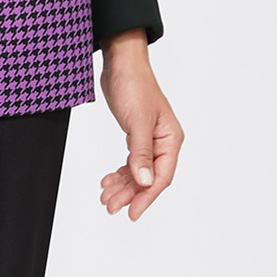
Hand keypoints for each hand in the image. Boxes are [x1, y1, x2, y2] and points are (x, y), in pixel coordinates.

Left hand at [96, 29, 183, 219]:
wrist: (121, 64)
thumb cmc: (134, 85)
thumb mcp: (138, 122)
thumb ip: (141, 153)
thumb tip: (145, 181)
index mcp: (170, 139)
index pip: (161, 177)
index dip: (147, 197)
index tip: (132, 213)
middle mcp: (163, 142)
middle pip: (148, 178)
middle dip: (129, 194)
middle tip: (110, 206)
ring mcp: (149, 140)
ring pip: (137, 172)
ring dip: (122, 186)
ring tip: (105, 197)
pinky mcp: (136, 137)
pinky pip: (130, 162)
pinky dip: (119, 173)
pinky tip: (107, 180)